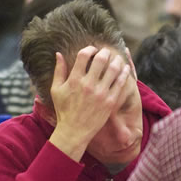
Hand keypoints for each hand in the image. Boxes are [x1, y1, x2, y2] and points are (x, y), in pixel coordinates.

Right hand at [47, 46, 130, 162]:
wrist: (74, 131)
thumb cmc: (64, 110)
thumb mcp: (56, 90)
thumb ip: (59, 70)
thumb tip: (59, 54)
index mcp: (74, 80)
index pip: (84, 55)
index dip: (90, 48)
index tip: (93, 50)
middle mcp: (88, 84)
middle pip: (101, 59)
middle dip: (105, 52)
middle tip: (106, 52)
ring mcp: (101, 93)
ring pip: (113, 69)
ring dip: (117, 60)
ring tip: (117, 59)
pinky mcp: (110, 101)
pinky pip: (120, 83)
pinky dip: (124, 73)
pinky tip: (124, 69)